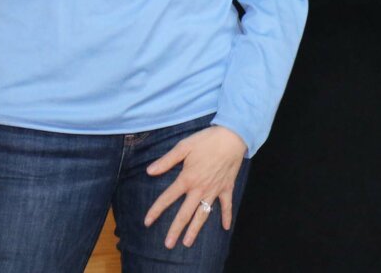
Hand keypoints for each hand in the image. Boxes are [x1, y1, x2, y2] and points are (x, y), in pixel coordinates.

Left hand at [143, 125, 247, 248]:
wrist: (233, 136)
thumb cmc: (207, 140)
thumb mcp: (184, 146)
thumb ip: (167, 160)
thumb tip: (149, 171)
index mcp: (187, 179)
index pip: (168, 197)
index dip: (156, 210)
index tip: (147, 222)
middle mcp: (200, 188)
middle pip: (185, 213)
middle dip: (176, 229)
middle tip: (168, 245)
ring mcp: (214, 190)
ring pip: (203, 214)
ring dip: (195, 229)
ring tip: (188, 242)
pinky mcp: (227, 188)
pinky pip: (227, 205)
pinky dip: (227, 216)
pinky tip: (226, 228)